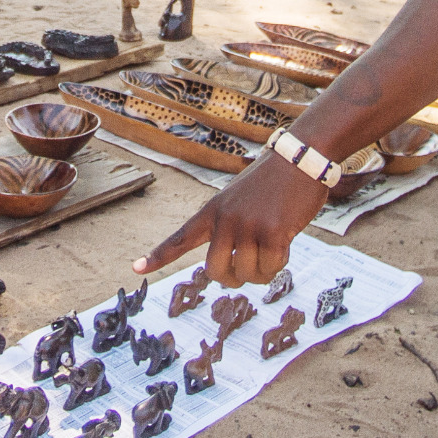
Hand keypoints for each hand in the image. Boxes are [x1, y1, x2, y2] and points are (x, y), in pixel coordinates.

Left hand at [134, 153, 328, 286]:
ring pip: (246, 274)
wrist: (300, 158)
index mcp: (212, 211)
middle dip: (232, 279)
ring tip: (272, 249)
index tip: (136, 268)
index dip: (158, 256)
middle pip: (214, 272)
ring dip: (261, 273)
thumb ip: (229, 229)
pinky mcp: (272, 233)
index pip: (180, 237)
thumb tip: (232, 270)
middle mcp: (224, 219)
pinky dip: (279, 265)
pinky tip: (285, 243)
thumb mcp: (240, 200)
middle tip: (246, 273)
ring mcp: (247, 226)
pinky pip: (271, 268)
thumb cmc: (273, 183)